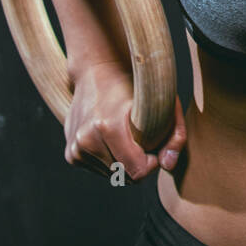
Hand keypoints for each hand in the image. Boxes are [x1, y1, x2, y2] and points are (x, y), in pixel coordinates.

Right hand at [63, 61, 186, 182]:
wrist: (96, 70)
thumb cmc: (134, 85)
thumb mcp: (162, 102)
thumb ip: (175, 135)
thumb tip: (168, 165)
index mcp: (107, 126)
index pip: (137, 171)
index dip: (152, 162)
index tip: (155, 145)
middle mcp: (86, 139)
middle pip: (125, 175)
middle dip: (138, 162)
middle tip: (140, 138)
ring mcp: (75, 148)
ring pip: (112, 174)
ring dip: (123, 161)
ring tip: (124, 136)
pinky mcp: (70, 154)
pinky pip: (100, 170)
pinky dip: (110, 160)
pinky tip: (111, 139)